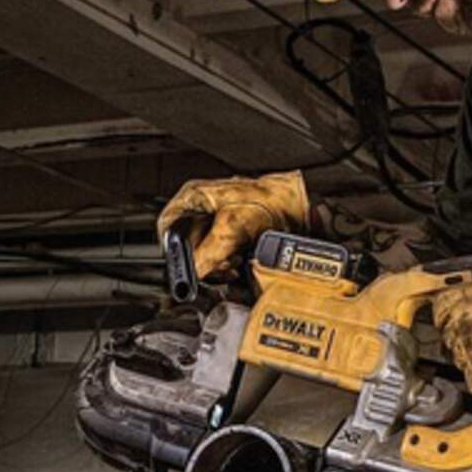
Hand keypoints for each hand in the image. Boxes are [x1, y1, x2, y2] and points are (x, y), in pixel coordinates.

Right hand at [155, 170, 309, 280]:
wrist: (304, 207)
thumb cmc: (274, 199)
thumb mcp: (233, 227)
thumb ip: (209, 253)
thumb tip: (192, 275)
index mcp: (195, 196)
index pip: (168, 227)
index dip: (174, 249)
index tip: (184, 267)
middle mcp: (204, 208)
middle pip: (186, 244)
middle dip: (200, 259)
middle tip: (215, 265)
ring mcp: (219, 222)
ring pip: (203, 253)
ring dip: (215, 264)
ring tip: (230, 263)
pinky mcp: (233, 235)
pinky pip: (220, 256)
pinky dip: (227, 264)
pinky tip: (238, 263)